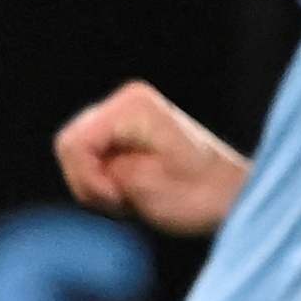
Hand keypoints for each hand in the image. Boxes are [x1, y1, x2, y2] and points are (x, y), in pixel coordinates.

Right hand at [55, 79, 251, 237]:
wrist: (232, 196)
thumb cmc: (201, 195)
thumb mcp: (145, 187)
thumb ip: (101, 170)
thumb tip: (77, 158)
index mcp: (133, 107)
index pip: (74, 143)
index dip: (88, 179)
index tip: (120, 196)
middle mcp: (126, 101)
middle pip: (68, 145)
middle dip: (89, 181)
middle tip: (124, 199)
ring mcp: (123, 114)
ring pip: (73, 154)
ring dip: (94, 184)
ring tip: (130, 196)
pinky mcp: (122, 131)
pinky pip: (86, 158)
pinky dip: (101, 181)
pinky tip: (128, 190)